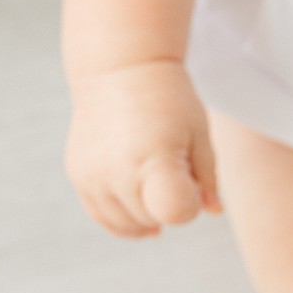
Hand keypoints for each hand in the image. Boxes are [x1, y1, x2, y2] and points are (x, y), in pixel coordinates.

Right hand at [65, 59, 219, 237]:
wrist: (121, 68)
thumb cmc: (168, 98)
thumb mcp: (198, 131)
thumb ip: (207, 176)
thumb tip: (213, 211)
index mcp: (155, 158)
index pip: (176, 212)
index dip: (190, 204)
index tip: (191, 181)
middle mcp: (118, 172)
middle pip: (153, 218)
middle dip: (170, 205)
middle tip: (176, 170)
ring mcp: (93, 177)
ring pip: (126, 224)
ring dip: (146, 214)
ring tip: (156, 181)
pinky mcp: (78, 176)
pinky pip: (102, 215)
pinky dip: (122, 216)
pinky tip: (138, 202)